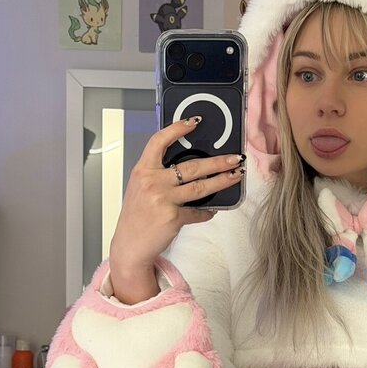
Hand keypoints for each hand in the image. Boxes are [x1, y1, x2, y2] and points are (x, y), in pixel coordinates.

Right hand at [109, 117, 244, 272]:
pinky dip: (207, 212)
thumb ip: (158, 174)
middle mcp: (152, 182)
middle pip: (191, 166)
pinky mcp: (173, 217)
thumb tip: (188, 167)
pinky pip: (197, 212)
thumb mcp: (141, 188)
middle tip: (234, 158)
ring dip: (222, 181)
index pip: (159, 142)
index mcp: (143, 170)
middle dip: (217, 161)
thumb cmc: (137, 216)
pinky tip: (213, 210)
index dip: (177, 129)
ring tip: (236, 176)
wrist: (130, 244)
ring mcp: (163, 200)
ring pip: (200, 187)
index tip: (194, 122)